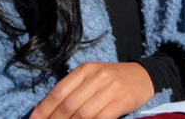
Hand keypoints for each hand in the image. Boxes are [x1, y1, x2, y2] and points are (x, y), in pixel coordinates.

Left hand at [30, 61, 154, 118]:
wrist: (143, 76)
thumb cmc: (112, 79)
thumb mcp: (91, 77)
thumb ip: (70, 90)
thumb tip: (41, 108)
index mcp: (85, 69)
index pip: (59, 91)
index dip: (44, 108)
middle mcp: (96, 77)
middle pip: (69, 104)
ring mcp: (110, 89)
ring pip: (83, 114)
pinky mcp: (122, 101)